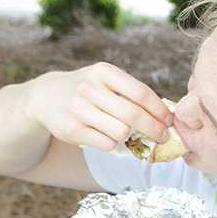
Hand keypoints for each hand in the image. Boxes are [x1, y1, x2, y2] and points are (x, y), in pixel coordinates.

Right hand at [24, 62, 173, 151]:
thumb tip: (166, 114)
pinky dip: (114, 144)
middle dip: (154, 129)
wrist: (46, 97)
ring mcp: (79, 109)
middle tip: (163, 136)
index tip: (170, 121)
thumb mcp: (106, 80)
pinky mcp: (72, 129)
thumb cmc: (89, 90)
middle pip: (133, 115)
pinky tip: (111, 138)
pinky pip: (106, 144)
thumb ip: (132, 93)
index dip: (159, 110)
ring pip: (121, 132)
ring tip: (133, 135)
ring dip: (132, 137)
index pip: (141, 93)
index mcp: (104, 72)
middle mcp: (89, 88)